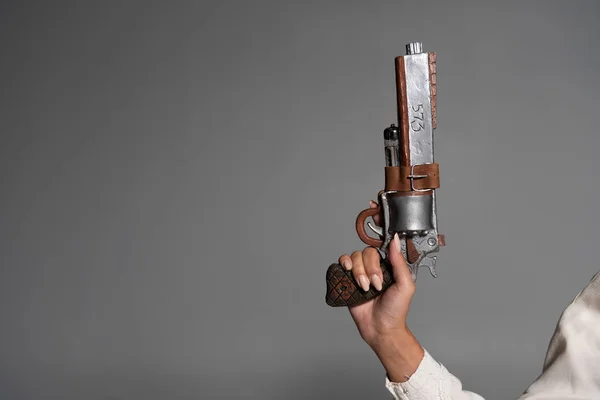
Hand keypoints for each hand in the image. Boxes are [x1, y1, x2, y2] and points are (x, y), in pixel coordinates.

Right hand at [338, 200, 423, 381]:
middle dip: (372, 268)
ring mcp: (361, 270)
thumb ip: (399, 261)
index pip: (383, 238)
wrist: (380, 328)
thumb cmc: (396, 309)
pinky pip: (342, 262)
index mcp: (389, 262)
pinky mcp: (348, 278)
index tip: (373, 202)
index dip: (378, 221)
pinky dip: (345, 267)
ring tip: (366, 288)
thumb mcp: (406, 285)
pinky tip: (351, 278)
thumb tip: (394, 239)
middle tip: (377, 284)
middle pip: (367, 250)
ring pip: (355, 257)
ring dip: (360, 273)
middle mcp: (375, 263)